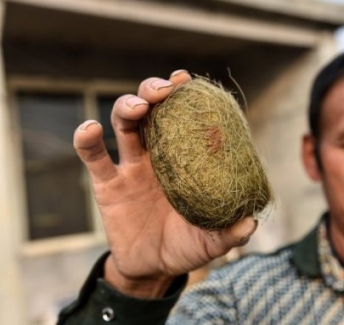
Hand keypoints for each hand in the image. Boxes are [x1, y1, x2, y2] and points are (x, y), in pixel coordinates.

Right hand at [73, 70, 256, 297]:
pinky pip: (93, 158)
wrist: (153, 269)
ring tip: (138, 107)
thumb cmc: (188, 246)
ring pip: (124, 124)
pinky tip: (90, 129)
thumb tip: (251, 221)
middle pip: (152, 110)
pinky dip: (87, 140)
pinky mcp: (108, 185)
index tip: (187, 80)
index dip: (185, 97)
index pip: (185, 119)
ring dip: (128, 107)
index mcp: (187, 160)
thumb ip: (231, 232)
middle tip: (164, 89)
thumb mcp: (212, 241)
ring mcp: (132, 167)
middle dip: (154, 91)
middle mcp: (158, 155)